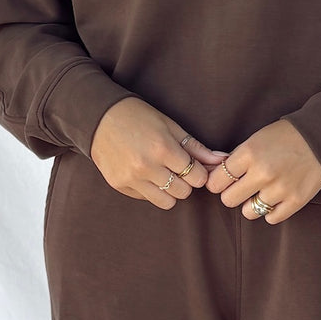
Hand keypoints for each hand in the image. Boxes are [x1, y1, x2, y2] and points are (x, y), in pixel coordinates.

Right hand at [89, 97, 226, 207]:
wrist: (99, 117)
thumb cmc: (139, 117)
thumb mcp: (170, 126)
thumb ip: (196, 148)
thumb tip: (221, 161)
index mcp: (163, 149)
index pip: (196, 177)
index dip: (198, 172)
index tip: (192, 165)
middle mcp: (147, 167)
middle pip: (184, 192)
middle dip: (185, 182)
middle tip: (177, 168)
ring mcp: (131, 179)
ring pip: (167, 202)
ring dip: (170, 191)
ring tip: (163, 174)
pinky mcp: (119, 185)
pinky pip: (147, 198)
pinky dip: (151, 190)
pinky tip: (145, 173)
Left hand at [204, 120, 320, 222]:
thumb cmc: (285, 137)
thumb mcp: (256, 139)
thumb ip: (235, 158)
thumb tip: (211, 175)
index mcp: (249, 153)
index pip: (216, 181)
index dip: (217, 182)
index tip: (223, 181)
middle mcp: (263, 172)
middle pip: (228, 200)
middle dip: (233, 194)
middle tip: (242, 187)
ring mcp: (280, 189)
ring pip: (248, 212)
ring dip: (252, 203)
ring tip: (262, 191)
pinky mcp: (296, 201)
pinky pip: (271, 218)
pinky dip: (271, 210)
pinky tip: (276, 197)